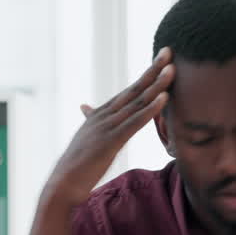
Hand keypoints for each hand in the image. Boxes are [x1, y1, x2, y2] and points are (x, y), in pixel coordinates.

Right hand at [46, 49, 174, 205]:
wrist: (63, 183)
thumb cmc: (76, 164)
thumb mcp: (86, 136)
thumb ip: (90, 120)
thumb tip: (85, 106)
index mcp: (101, 114)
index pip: (129, 91)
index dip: (146, 75)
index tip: (160, 60)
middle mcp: (105, 115)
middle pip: (134, 89)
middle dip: (153, 70)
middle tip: (168, 51)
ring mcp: (108, 126)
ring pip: (137, 102)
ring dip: (157, 85)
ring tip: (172, 69)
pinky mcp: (111, 141)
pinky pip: (135, 122)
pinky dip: (151, 109)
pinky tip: (165, 98)